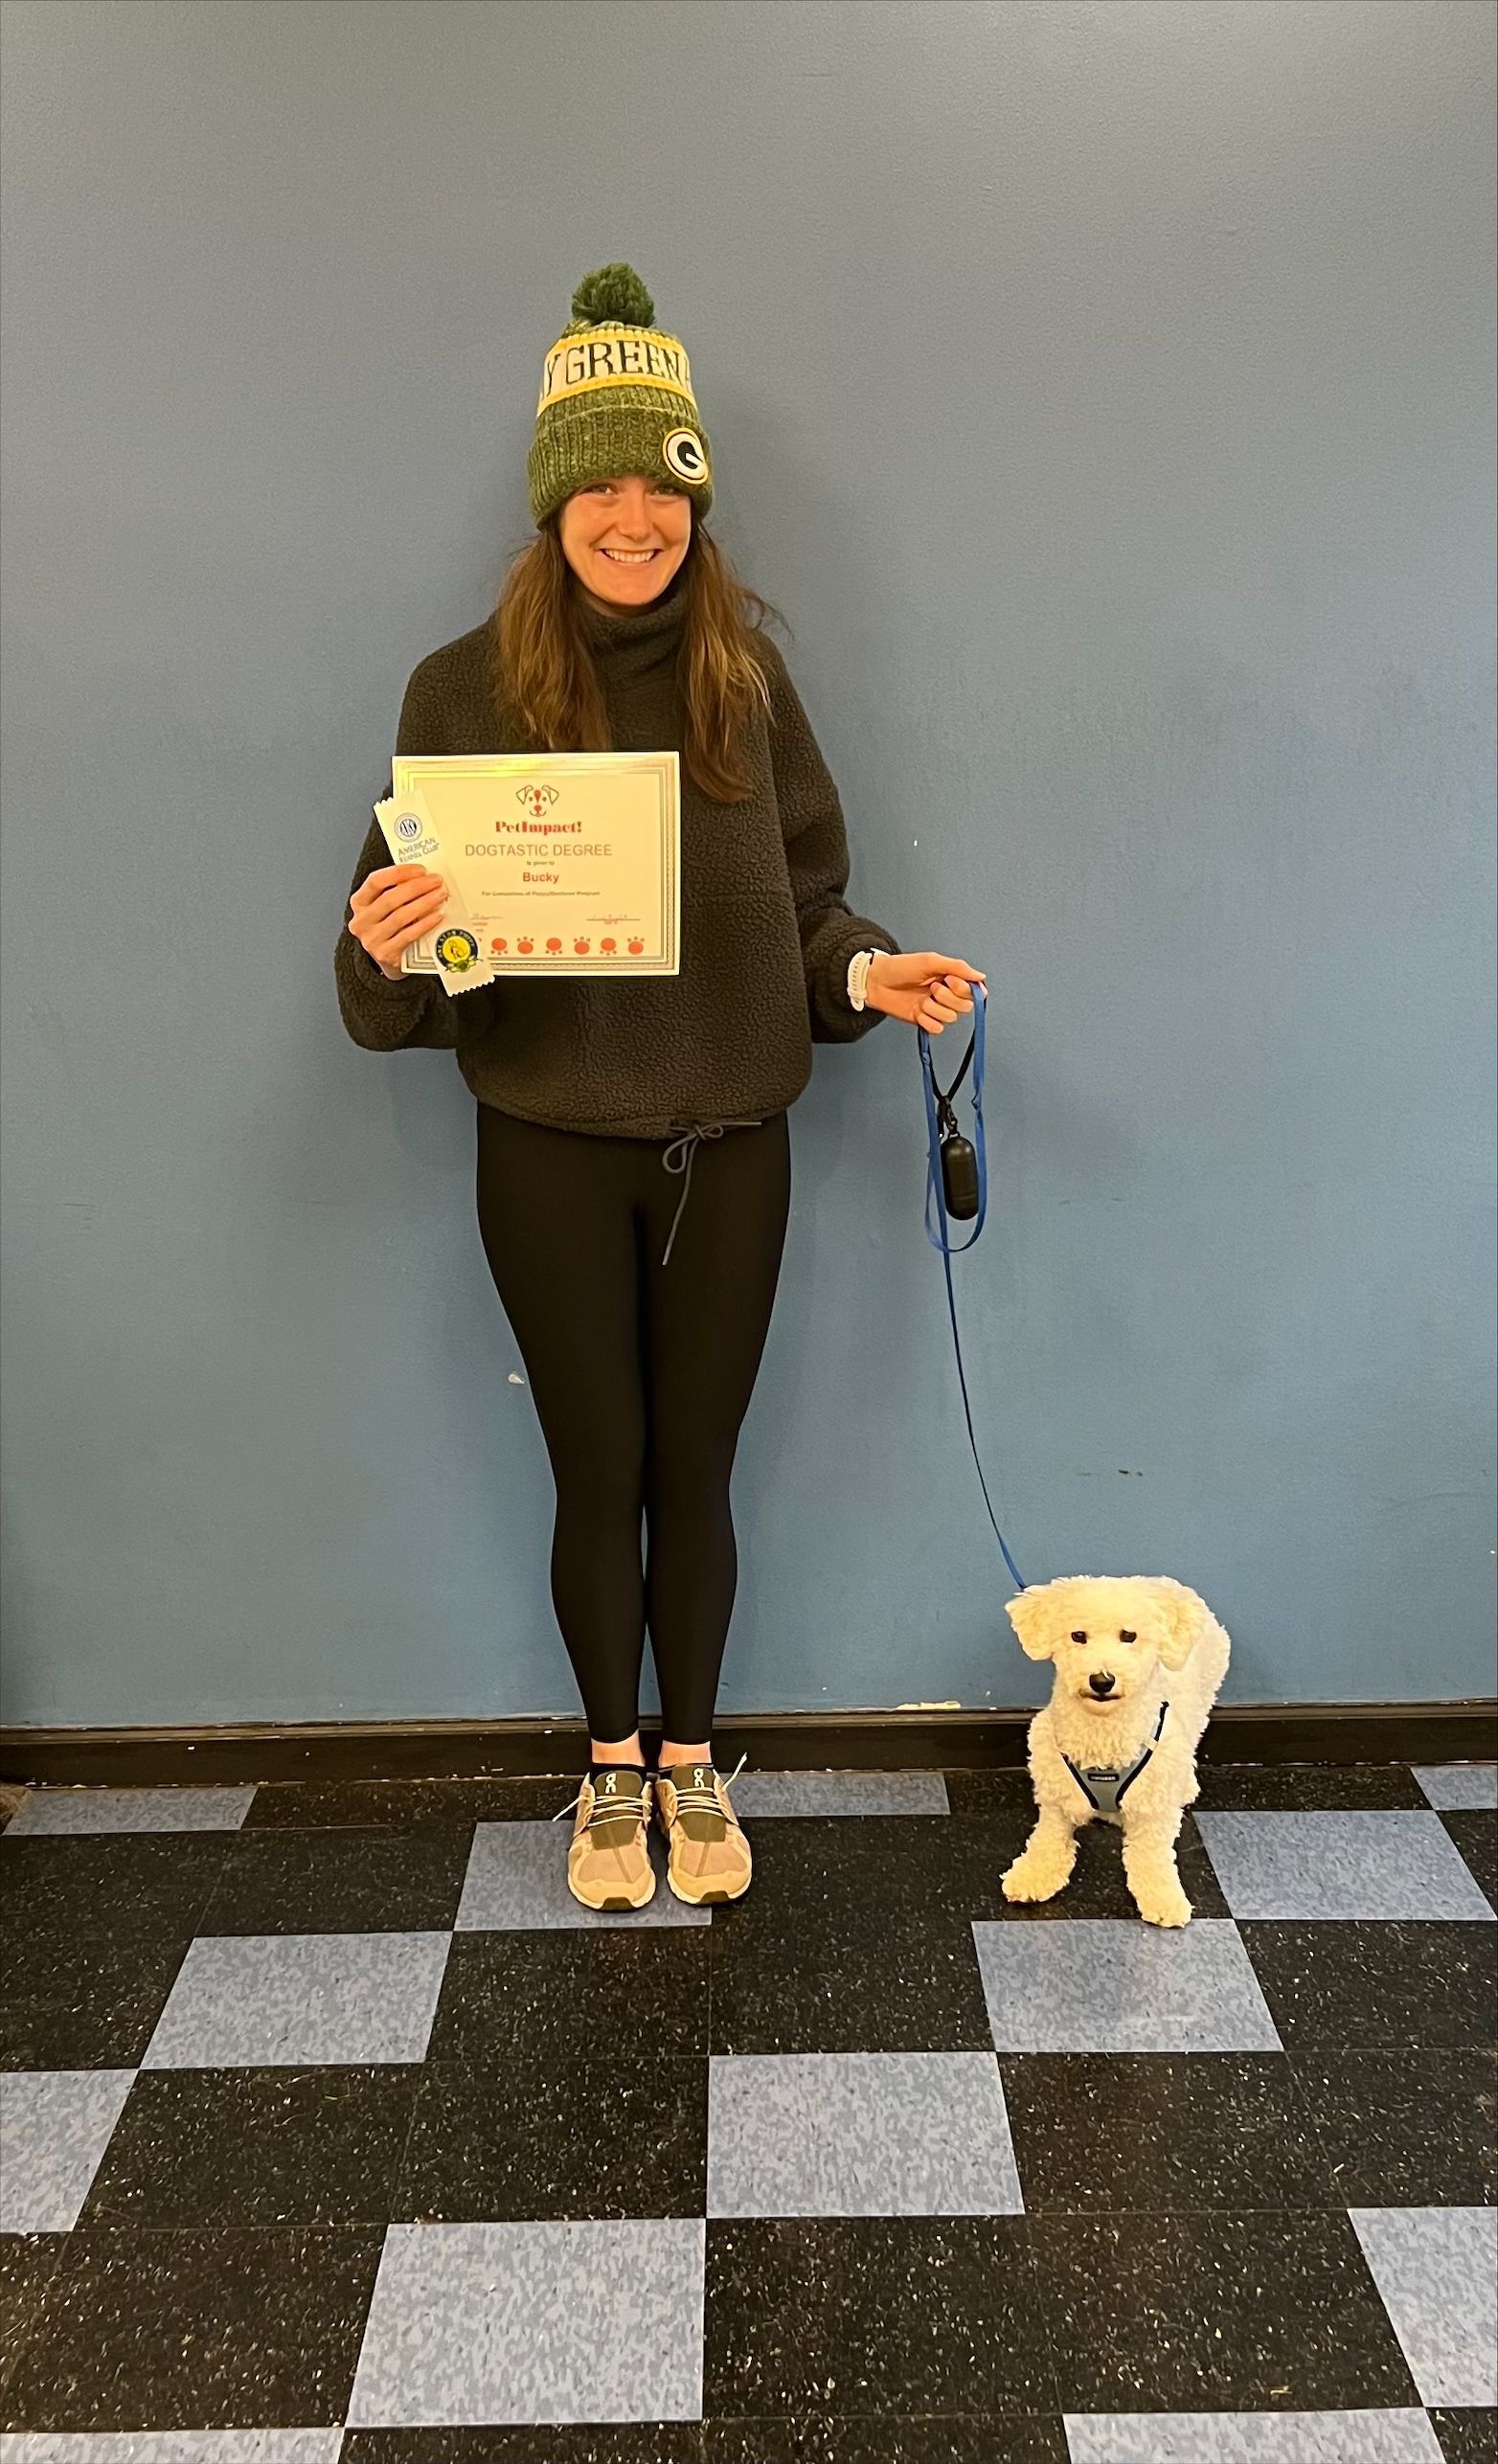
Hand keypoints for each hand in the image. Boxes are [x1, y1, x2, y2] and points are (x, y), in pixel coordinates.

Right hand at [349, 864, 447, 981]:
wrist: (386, 957)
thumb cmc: (388, 925)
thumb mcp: (386, 906)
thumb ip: (398, 890)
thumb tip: (425, 876)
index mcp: (359, 902)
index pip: (376, 881)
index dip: (399, 873)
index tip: (420, 869)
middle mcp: (361, 920)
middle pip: (390, 898)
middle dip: (417, 887)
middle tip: (436, 881)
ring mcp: (372, 939)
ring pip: (400, 917)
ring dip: (424, 903)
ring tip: (440, 896)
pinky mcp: (385, 953)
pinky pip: (408, 935)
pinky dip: (425, 924)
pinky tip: (438, 915)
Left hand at [864, 951, 985, 1031]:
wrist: (876, 981)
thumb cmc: (901, 967)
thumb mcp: (931, 961)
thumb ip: (957, 967)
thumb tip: (980, 977)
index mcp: (951, 978)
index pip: (973, 991)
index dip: (963, 988)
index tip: (949, 979)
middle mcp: (947, 995)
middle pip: (965, 1007)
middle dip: (948, 998)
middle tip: (932, 987)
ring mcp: (936, 1009)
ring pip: (950, 1018)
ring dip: (934, 1008)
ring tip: (921, 997)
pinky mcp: (924, 1021)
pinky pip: (937, 1028)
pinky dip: (927, 1020)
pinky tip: (918, 1011)